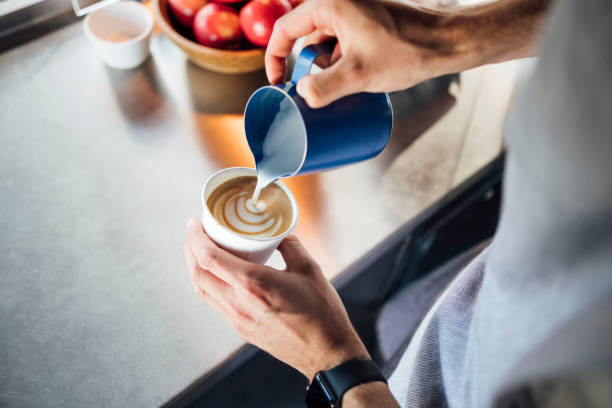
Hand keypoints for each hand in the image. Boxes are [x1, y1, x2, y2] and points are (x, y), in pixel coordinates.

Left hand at [183, 219, 368, 379]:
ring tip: (201, 252)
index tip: (194, 223)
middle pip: (198, 274)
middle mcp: (239, 303)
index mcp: (254, 284)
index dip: (195, 238)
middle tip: (195, 233)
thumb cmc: (321, 312)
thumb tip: (279, 234)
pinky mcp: (242, 330)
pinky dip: (210, 284)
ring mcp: (238, 319)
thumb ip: (290, 246)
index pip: (209, 258)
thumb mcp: (309, 269)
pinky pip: (216, 303)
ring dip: (196, 269)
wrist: (326, 352)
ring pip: (203, 291)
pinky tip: (220, 276)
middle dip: (190, 250)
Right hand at [266, 0, 548, 107]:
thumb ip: (325, 87)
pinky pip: (344, 43)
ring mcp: (356, 11)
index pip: (285, 30)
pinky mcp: (369, 22)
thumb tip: (301, 95)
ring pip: (326, 43)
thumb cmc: (409, 49)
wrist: (450, 40)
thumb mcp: (360, 74)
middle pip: (306, 37)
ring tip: (339, 89)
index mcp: (331, 5)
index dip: (275, 58)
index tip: (278, 83)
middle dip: (307, 68)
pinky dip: (342, 61)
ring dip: (326, 68)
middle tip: (314, 93)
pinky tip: (352, 81)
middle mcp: (341, 3)